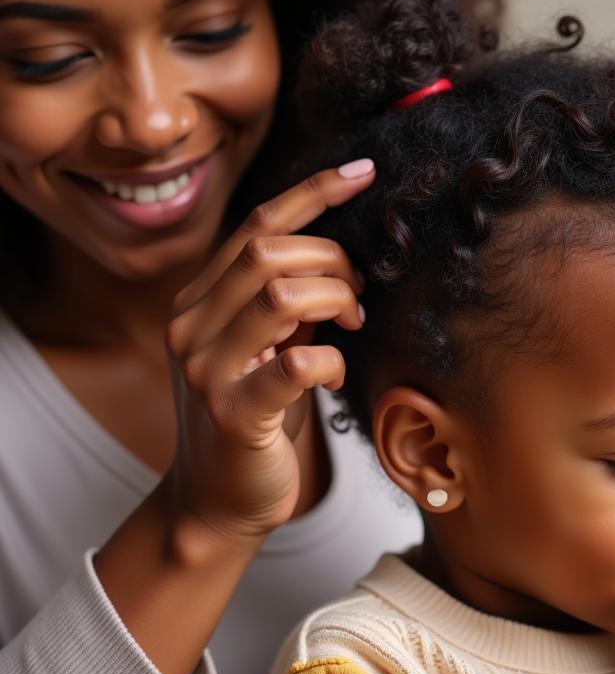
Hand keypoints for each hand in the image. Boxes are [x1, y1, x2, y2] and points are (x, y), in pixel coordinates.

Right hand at [159, 159, 374, 543]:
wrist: (218, 502)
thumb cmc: (258, 418)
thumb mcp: (268, 347)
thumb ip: (288, 303)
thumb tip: (342, 263)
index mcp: (201, 301)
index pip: (257, 226)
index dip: (313, 192)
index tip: (363, 172)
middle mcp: (192, 326)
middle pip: (269, 252)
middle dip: (332, 261)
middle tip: (358, 298)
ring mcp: (208, 370)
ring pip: (278, 293)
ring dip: (333, 301)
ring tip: (350, 327)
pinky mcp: (235, 414)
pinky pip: (296, 364)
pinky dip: (330, 362)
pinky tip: (334, 375)